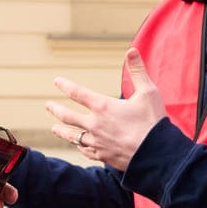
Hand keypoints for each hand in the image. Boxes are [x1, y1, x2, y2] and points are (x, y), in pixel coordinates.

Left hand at [46, 48, 165, 171]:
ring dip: (62, 132)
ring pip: (73, 136)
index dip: (65, 85)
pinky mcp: (103, 156)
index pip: (77, 93)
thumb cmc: (154, 122)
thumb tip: (132, 50)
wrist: (158, 155)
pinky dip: (79, 146)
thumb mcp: (148, 92)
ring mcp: (97, 142)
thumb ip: (138, 70)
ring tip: (54, 129)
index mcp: (103, 107)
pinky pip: (85, 150)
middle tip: (48, 105)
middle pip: (68, 117)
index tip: (56, 81)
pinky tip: (78, 145)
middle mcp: (95, 125)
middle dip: (56, 109)